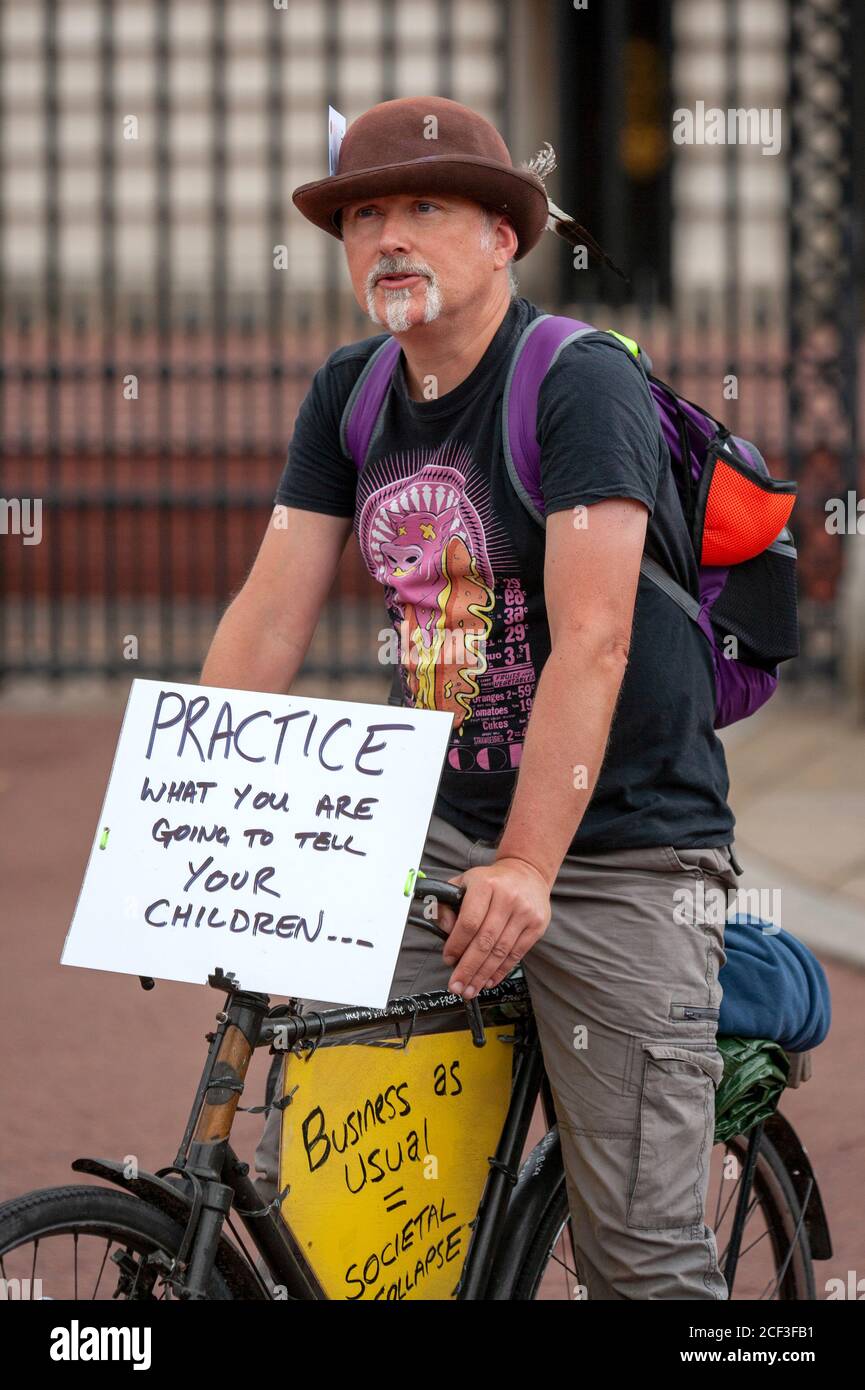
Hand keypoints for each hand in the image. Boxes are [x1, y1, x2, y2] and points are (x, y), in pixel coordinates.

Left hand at [436, 858, 551, 999]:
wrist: (527, 873)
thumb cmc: (491, 881)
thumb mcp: (464, 882)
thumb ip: (447, 904)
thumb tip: (445, 931)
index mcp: (485, 885)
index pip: (469, 922)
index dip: (457, 944)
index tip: (448, 959)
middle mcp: (507, 898)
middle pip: (485, 941)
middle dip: (468, 968)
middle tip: (457, 986)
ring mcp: (524, 913)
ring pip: (500, 951)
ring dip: (483, 974)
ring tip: (470, 989)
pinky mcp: (537, 925)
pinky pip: (516, 954)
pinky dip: (501, 971)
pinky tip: (489, 981)